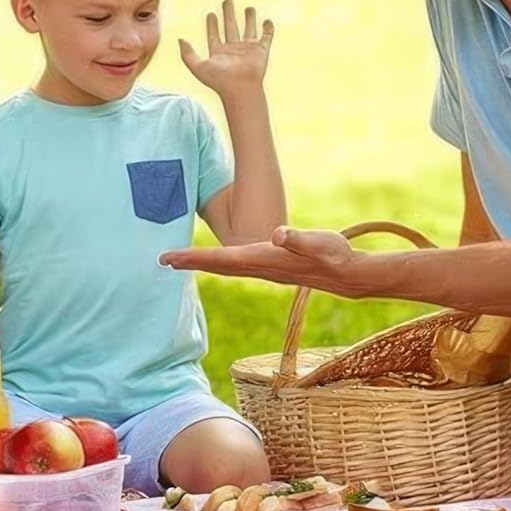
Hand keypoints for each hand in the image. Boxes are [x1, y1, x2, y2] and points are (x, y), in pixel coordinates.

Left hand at [160, 225, 372, 297]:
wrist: (349, 276)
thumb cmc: (335, 256)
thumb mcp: (319, 243)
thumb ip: (298, 239)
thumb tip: (279, 234)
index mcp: (263, 259)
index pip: (221, 259)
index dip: (194, 258)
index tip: (168, 258)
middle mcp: (259, 267)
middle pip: (217, 266)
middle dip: (189, 262)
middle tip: (162, 260)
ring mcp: (265, 270)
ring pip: (226, 267)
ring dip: (202, 263)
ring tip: (180, 260)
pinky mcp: (272, 268)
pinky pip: (237, 266)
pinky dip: (220, 263)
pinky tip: (215, 261)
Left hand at [179, 0, 273, 98]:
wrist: (240, 88)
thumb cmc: (219, 80)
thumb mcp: (197, 67)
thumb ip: (187, 54)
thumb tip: (180, 39)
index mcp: (218, 52)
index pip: (214, 35)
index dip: (211, 24)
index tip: (210, 14)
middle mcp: (233, 49)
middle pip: (230, 28)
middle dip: (228, 14)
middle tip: (227, 1)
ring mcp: (248, 49)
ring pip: (248, 29)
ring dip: (249, 19)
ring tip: (249, 8)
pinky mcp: (261, 50)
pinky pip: (266, 37)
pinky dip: (268, 29)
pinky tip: (267, 21)